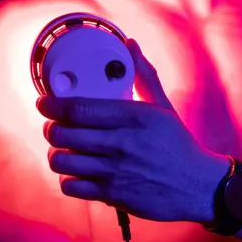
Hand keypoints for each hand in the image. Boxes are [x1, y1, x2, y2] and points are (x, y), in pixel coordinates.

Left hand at [37, 39, 227, 221]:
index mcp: (133, 117)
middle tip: (55, 126)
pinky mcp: (112, 195)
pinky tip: (78, 172)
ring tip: (64, 150)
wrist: (197, 186)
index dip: (52, 104)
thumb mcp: (164, 107)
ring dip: (56, 154)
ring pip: (61, 160)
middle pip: (61, 134)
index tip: (44, 102)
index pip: (78, 108)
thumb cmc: (179, 146)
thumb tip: (131, 46)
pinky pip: (71, 186)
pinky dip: (68, 179)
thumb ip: (144, 76)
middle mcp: (121, 143)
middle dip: (50, 128)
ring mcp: (115, 171)